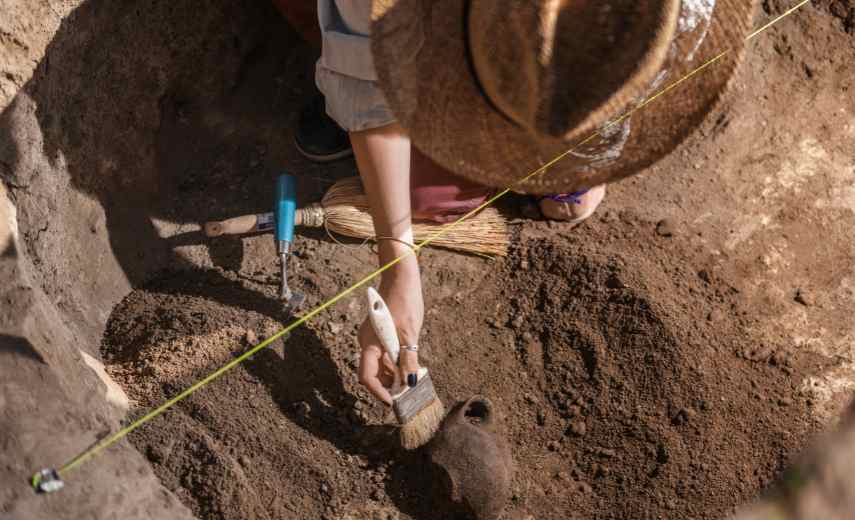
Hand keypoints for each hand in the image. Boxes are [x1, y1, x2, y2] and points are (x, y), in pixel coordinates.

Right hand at [357, 260, 423, 405]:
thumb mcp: (410, 333)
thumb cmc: (404, 302)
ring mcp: (371, 338)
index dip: (378, 392)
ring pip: (378, 365)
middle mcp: (366, 342)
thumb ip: (408, 358)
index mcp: (369, 343)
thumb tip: (409, 381)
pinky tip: (407, 365)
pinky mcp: (379, 334)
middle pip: (372, 373)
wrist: (400, 277)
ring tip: (410, 380)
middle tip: (406, 393)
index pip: (367, 377)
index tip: (392, 402)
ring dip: (392, 375)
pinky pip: (383, 354)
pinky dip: (393, 363)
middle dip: (387, 385)